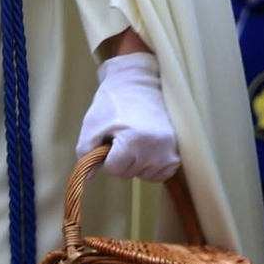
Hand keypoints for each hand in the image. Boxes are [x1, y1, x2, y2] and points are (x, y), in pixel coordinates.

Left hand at [77, 52, 178, 182]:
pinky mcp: (178, 150)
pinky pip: (162, 173)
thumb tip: (87, 178)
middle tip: (120, 138)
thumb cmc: (111, 104)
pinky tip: (145, 151)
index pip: (114, 169)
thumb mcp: (91, 126)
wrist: (137, 85)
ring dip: (135, 165)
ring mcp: (170, 149)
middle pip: (128, 173)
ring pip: (144, 175)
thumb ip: (85, 154)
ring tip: (133, 141)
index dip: (105, 157)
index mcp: (134, 140)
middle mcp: (156, 147)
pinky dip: (151, 167)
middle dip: (119, 160)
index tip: (108, 141)